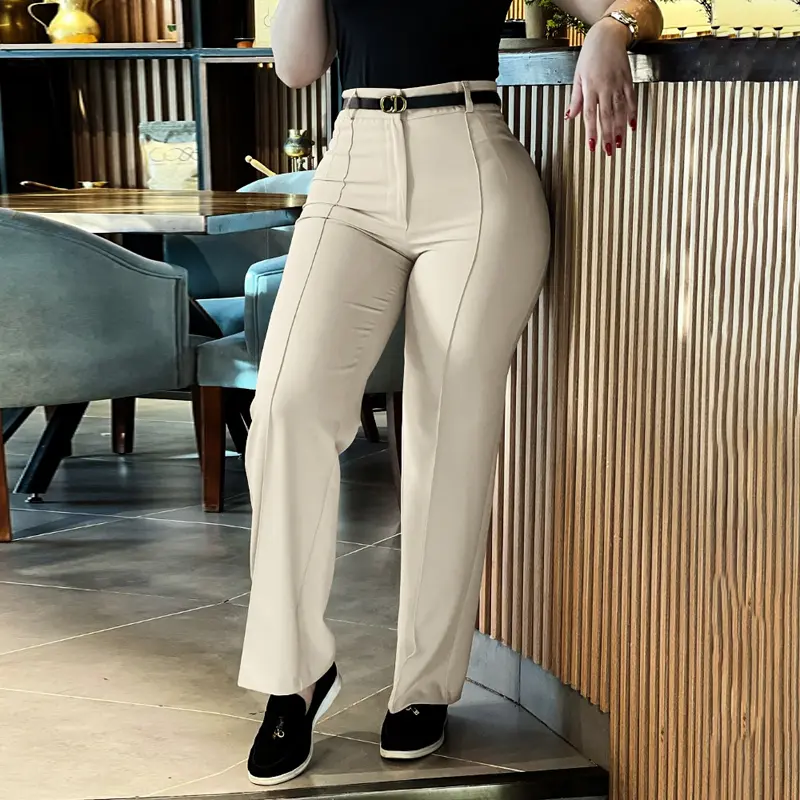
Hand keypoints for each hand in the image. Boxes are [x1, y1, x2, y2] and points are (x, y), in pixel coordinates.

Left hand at [565, 18, 636, 155]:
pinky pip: (631, 100)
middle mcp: (605, 88)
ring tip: (619, 144)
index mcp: (590, 88)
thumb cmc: (590, 55)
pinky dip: (632, 113)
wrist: (608, 36)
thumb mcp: (578, 76)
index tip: (592, 146)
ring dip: (619, 129)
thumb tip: (569, 116)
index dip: (591, 132)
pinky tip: (632, 126)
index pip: (589, 115)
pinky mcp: (628, 80)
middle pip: (606, 116)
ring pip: (619, 111)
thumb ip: (575, 98)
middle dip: (607, 135)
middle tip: (608, 151)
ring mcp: (618, 84)